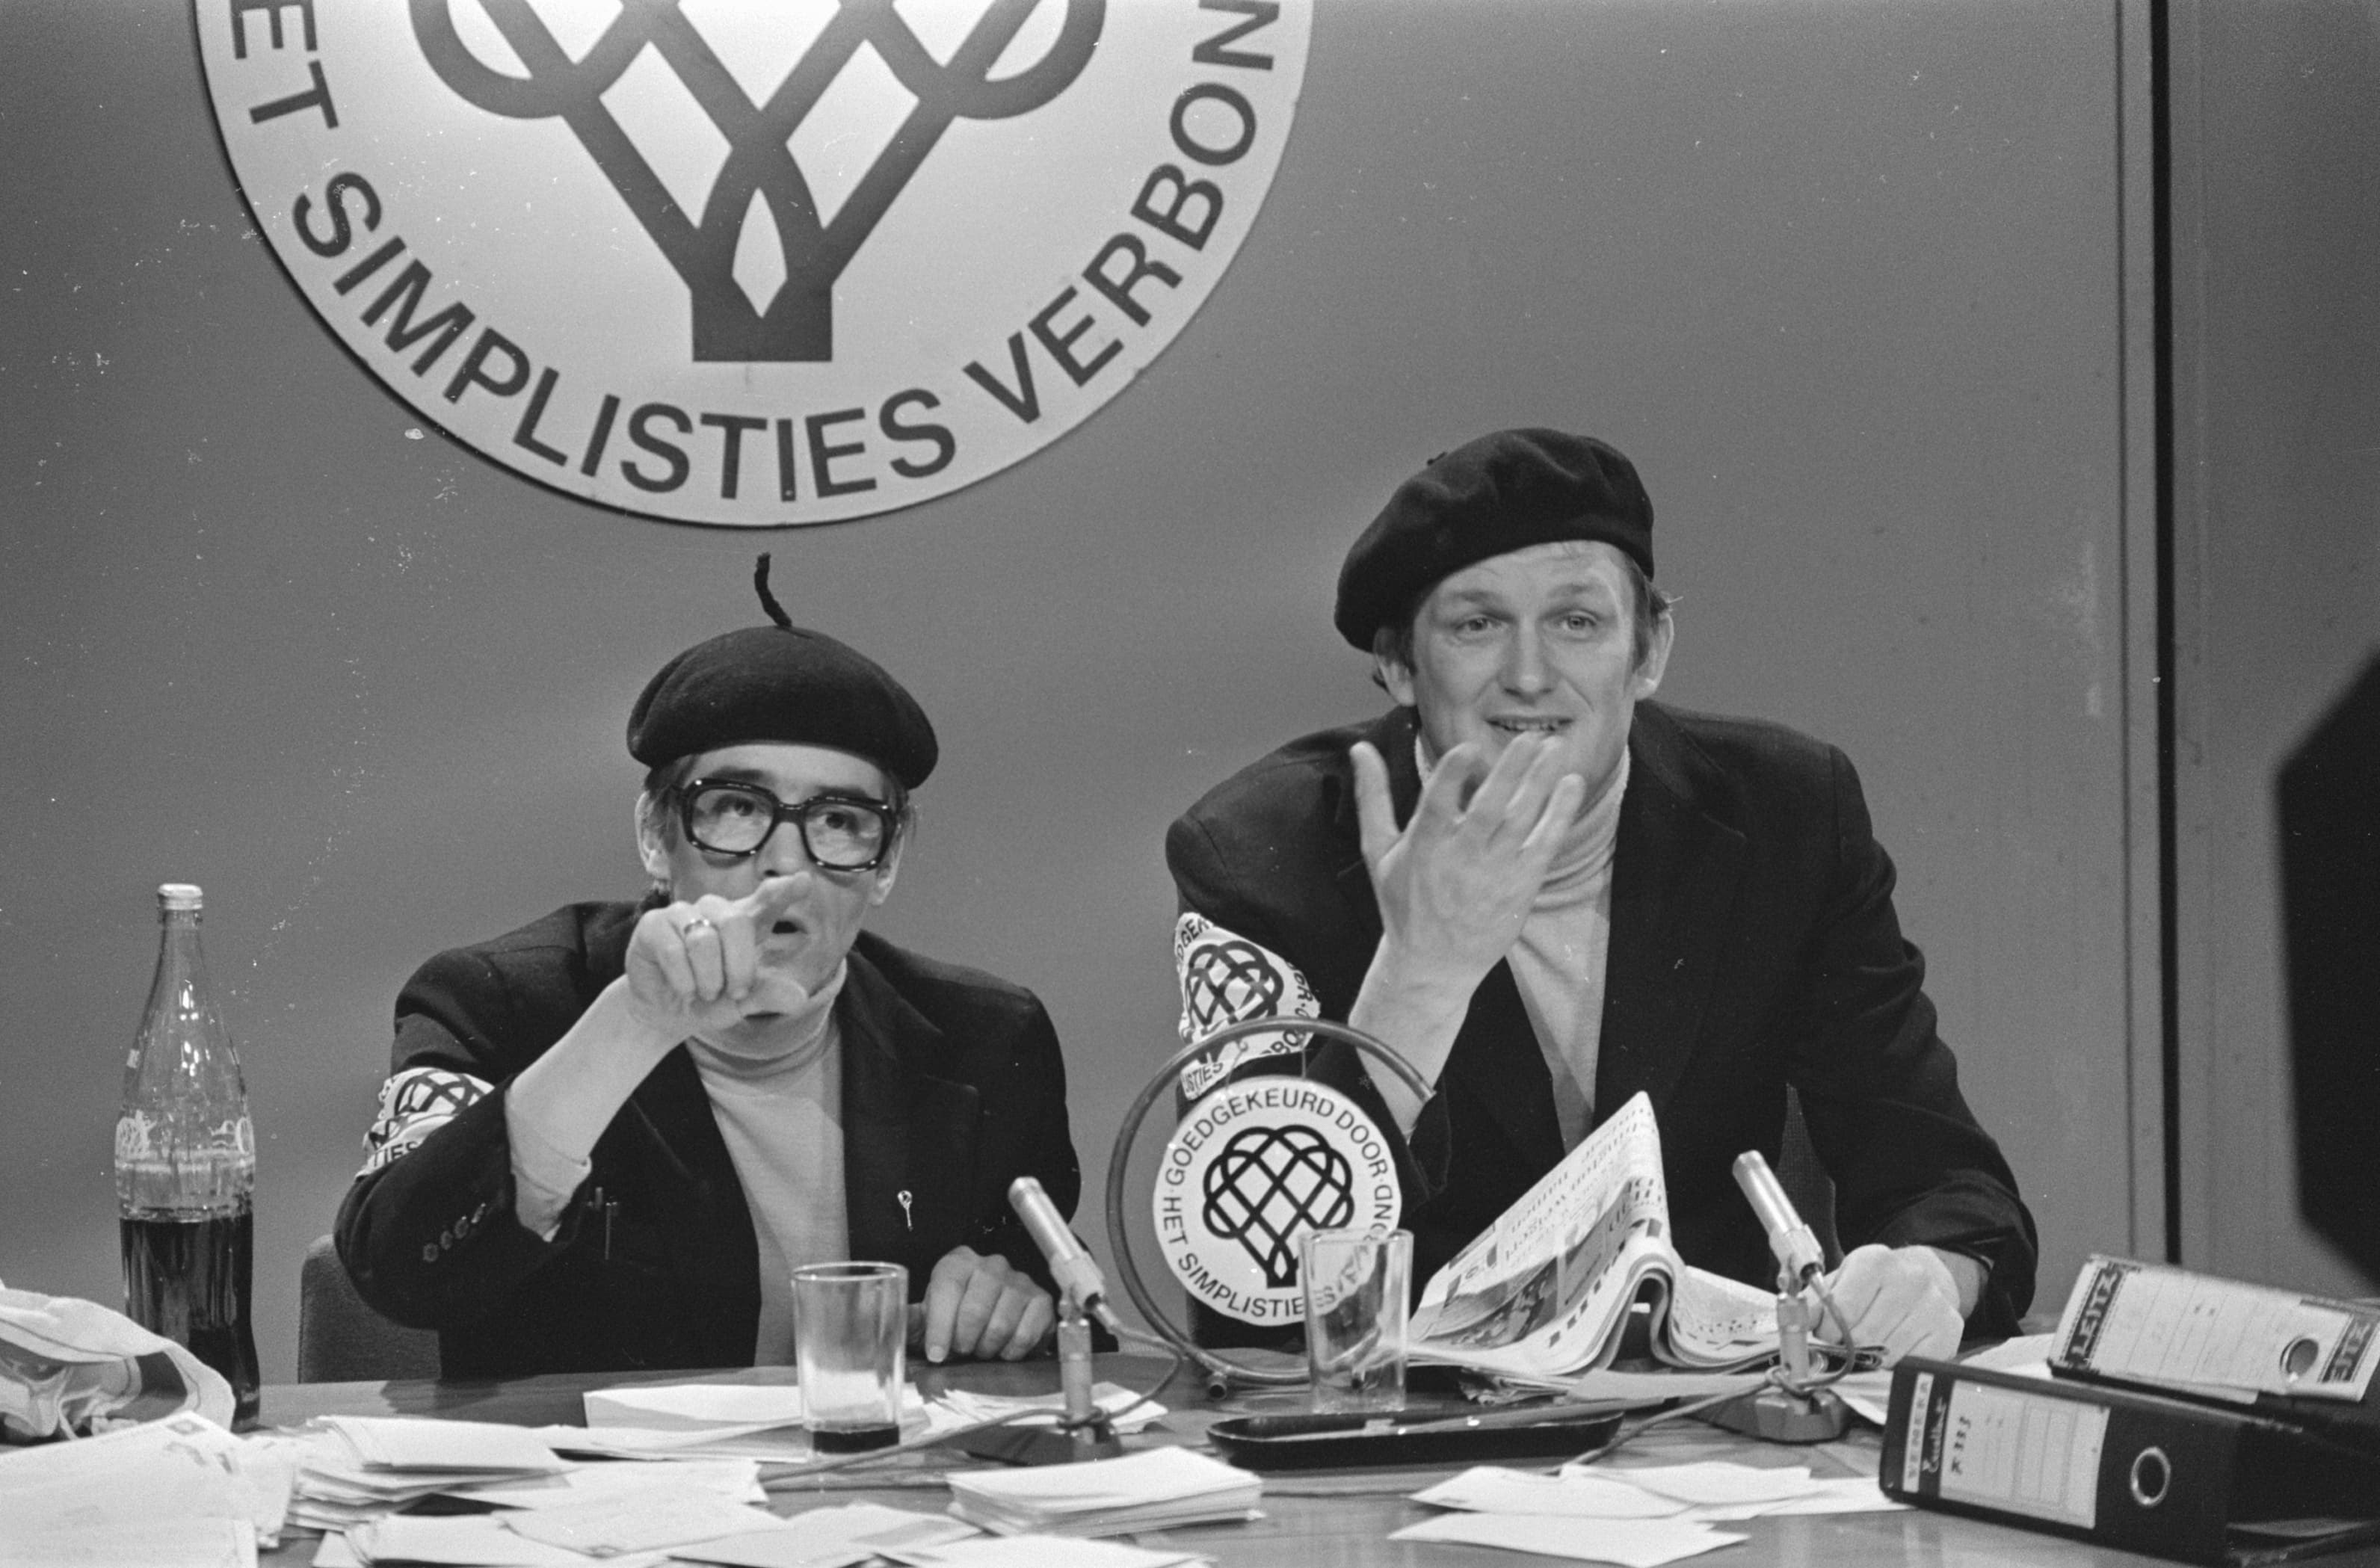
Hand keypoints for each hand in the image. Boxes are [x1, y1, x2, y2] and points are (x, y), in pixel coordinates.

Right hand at [620, 875, 812, 1044]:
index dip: (784, 891)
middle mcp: (715, 910)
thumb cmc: (708, 1000)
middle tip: (732, 993)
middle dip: (738, 967)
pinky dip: (683, 981)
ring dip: (707, 979)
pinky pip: (673, 951)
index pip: (767, 900)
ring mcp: (682, 913)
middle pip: (736, 923)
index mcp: (745, 922)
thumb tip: (799, 998)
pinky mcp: (653, 924)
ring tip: (702, 993)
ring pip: (704, 941)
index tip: (803, 880)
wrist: (663, 1012)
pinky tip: (683, 989)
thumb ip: (768, 995)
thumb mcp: (741, 1002)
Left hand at [920, 1247, 1054, 1363]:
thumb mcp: (927, 1316)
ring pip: (1001, 1325)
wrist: (993, 1317)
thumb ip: (907, 1318)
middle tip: (962, 1350)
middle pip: (975, 1310)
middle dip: (965, 1341)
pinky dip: (1012, 1350)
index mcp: (958, 1262)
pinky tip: (1004, 1348)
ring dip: (987, 1348)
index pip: (948, 1289)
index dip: (940, 1327)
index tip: (937, 1354)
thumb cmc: (956, 1316)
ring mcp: (1020, 1280)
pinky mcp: (1041, 1300)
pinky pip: (1026, 1334)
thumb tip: (884, 1315)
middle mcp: (991, 1265)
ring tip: (982, 1348)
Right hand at [1352, 734, 1584, 993]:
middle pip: (1488, 808)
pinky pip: (1545, 844)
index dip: (1452, 776)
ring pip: (1522, 820)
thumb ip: (1373, 797)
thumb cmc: (1403, 902)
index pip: (1436, 805)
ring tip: (1556, 747)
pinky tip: (1572, 785)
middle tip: (1530, 737)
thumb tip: (1360, 750)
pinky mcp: (1521, 885)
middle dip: (1510, 770)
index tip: (1469, 748)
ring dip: (1541, 782)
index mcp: (1422, 847)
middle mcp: (1460, 858)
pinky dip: (1560, 813)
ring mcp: (1494, 873)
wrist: (1434, 964)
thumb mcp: (1379, 852)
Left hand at [1811, 1244, 1974, 1365]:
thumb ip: (1815, 1303)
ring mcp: (1933, 1304)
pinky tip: (1896, 1350)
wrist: (1924, 1278)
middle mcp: (1910, 1278)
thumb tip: (1797, 1322)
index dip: (1828, 1330)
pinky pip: (1913, 1363)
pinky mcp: (1949, 1329)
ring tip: (1873, 1344)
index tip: (1826, 1333)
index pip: (1842, 1310)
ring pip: (1888, 1354)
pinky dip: (1898, 1366)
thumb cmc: (1874, 1285)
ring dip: (1873, 1359)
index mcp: (1875, 1261)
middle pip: (1865, 1336)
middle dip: (1849, 1347)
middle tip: (1849, 1342)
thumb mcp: (1841, 1281)